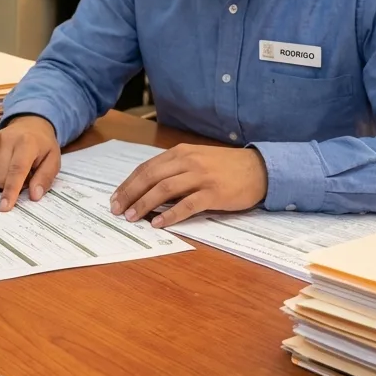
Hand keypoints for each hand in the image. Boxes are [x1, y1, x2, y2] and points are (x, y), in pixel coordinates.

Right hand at [0, 115, 59, 211]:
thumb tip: (34, 196)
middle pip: (0, 178)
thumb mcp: (53, 161)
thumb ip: (45, 178)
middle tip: (23, 178)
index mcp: (26, 143)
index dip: (11, 190)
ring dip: (0, 183)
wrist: (29, 125)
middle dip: (10, 186)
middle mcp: (6, 139)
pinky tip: (1, 168)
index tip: (5, 206)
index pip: (16, 170)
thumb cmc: (42, 146)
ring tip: (12, 172)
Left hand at [110, 144, 267, 227]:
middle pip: (150, 177)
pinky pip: (187, 205)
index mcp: (180, 152)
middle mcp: (187, 162)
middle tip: (117, 209)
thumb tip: (147, 187)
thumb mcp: (197, 159)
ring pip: (164, 190)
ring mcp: (201, 177)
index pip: (146, 168)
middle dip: (130, 194)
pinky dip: (170, 215)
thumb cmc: (225, 166)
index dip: (128, 183)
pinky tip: (158, 223)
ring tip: (132, 217)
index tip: (115, 197)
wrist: (260, 168)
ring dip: (144, 204)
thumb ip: (174, 169)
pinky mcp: (214, 193)